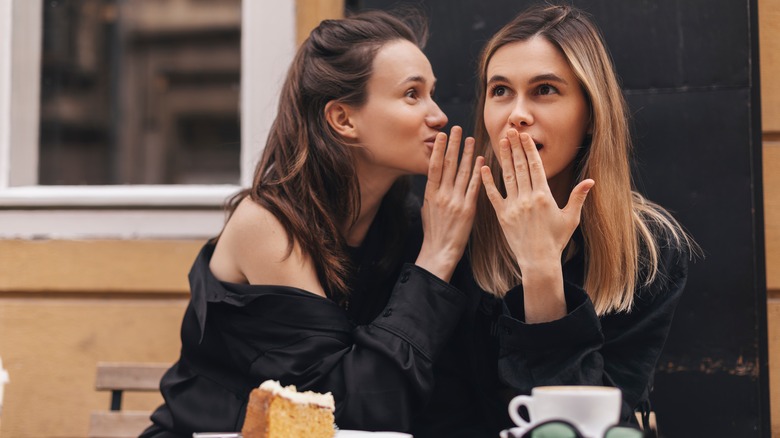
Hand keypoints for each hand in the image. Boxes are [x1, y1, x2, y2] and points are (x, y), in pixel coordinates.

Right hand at [416, 126, 482, 281]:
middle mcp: (442, 195)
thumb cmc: (434, 231)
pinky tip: (481, 161)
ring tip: (470, 139)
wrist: (440, 251)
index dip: (438, 150)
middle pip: (448, 165)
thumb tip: (435, 177)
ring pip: (463, 172)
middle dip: (453, 145)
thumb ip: (433, 192)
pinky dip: (478, 172)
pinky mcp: (468, 209)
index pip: (434, 166)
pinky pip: (474, 187)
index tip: (442, 136)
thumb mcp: (428, 209)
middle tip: (457, 129)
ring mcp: (455, 201)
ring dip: (467, 154)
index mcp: (431, 194)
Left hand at [481, 129, 592, 321]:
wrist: (539, 261)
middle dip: (515, 147)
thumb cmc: (556, 240)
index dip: (529, 149)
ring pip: (507, 177)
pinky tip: (483, 168)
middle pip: (520, 167)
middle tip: (510, 130)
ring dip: (504, 158)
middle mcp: (527, 198)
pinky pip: (493, 195)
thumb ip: (577, 197)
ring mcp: (513, 206)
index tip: (525, 136)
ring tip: (500, 141)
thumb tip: (590, 181)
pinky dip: (488, 182)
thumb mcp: (570, 218)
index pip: (536, 166)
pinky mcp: (502, 216)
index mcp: (544, 196)